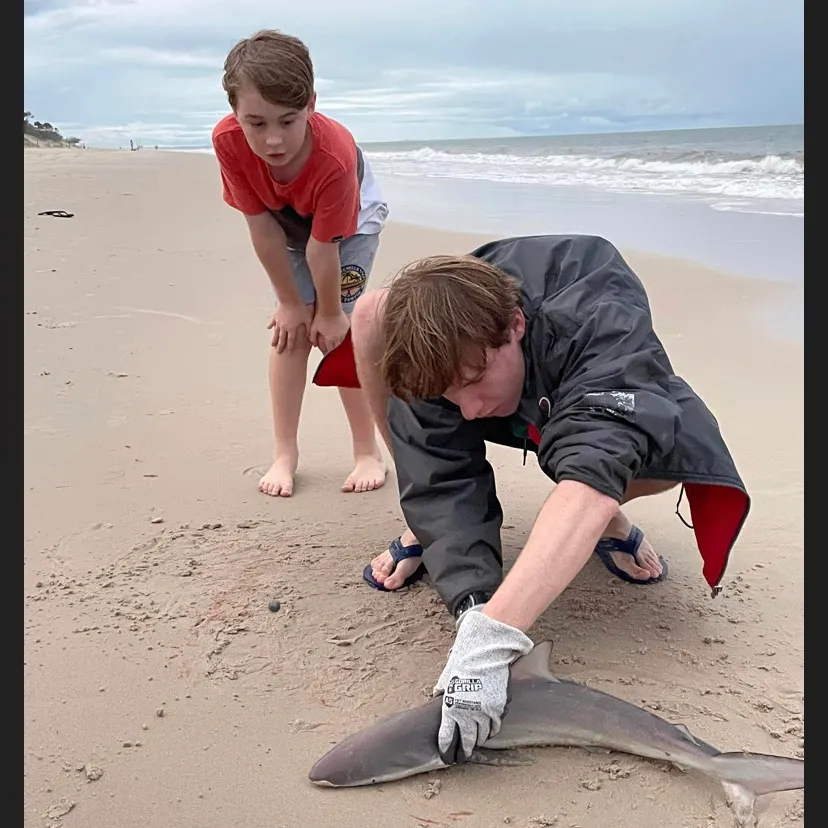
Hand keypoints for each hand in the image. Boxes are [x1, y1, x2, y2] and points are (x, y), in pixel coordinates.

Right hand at [268, 302, 312, 353]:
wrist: (290, 298)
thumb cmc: (299, 308)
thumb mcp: (307, 319)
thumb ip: (308, 328)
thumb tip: (310, 336)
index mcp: (292, 328)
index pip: (291, 340)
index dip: (290, 347)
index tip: (289, 352)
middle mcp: (284, 327)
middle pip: (282, 339)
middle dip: (280, 346)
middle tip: (278, 352)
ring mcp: (279, 322)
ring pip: (276, 333)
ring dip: (274, 339)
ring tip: (272, 345)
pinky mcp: (276, 316)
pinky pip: (272, 322)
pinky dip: (270, 326)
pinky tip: (268, 328)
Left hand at [310, 309, 349, 353]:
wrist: (330, 306)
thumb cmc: (322, 316)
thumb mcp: (314, 328)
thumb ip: (313, 338)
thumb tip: (314, 345)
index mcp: (330, 338)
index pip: (329, 349)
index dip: (326, 351)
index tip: (324, 352)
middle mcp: (338, 337)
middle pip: (335, 346)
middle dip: (331, 347)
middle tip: (328, 347)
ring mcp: (343, 331)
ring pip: (340, 341)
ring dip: (336, 342)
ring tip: (332, 341)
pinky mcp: (346, 326)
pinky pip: (344, 334)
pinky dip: (340, 335)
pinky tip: (337, 333)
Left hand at [433, 606, 532, 763]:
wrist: (485, 652)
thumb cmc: (463, 663)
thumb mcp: (446, 678)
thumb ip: (442, 693)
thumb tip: (438, 699)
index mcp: (451, 708)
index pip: (447, 738)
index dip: (447, 750)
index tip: (447, 756)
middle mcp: (467, 714)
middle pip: (467, 741)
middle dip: (463, 750)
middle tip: (462, 755)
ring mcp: (484, 712)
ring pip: (482, 736)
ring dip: (478, 740)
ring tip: (474, 742)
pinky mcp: (499, 708)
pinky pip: (495, 726)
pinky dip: (491, 730)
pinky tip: (487, 730)